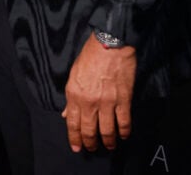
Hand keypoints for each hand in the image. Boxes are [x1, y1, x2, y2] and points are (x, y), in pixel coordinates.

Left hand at [61, 33, 135, 151]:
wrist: (110, 43)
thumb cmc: (91, 55)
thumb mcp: (74, 74)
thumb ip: (71, 97)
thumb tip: (67, 113)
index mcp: (74, 94)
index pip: (73, 123)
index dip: (75, 138)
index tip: (77, 147)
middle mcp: (89, 101)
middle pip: (89, 131)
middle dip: (90, 143)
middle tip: (92, 148)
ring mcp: (107, 102)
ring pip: (107, 131)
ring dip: (107, 142)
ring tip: (108, 146)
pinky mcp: (123, 99)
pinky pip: (124, 122)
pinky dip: (123, 132)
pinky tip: (123, 136)